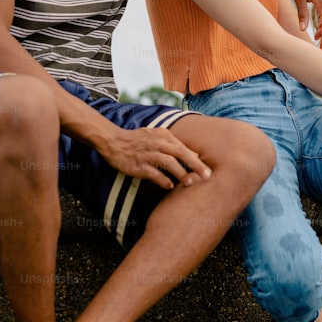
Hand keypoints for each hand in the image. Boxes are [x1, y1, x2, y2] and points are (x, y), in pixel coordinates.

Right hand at [97, 126, 211, 189]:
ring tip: (189, 182)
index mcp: (163, 135)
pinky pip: (153, 173)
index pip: (184, 147)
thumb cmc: (138, 140)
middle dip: (196, 165)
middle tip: (207, 176)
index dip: (197, 159)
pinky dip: (163, 180)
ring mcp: (147, 154)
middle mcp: (157, 143)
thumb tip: (194, 154)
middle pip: (181, 153)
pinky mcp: (138, 164)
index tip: (208, 169)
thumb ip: (173, 144)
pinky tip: (170, 186)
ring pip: (169, 163)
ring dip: (181, 173)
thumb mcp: (156, 135)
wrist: (113, 141)